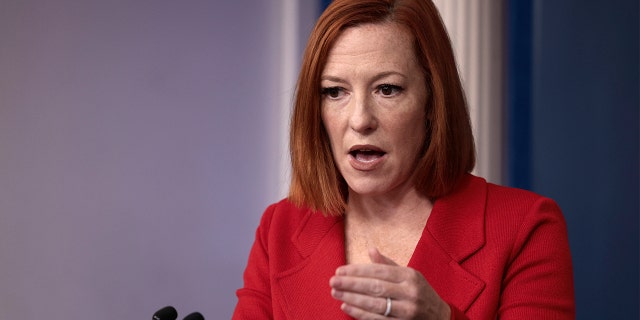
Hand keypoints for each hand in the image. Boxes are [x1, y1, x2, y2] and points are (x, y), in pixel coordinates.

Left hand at [329, 247, 450, 318]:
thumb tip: (371, 250)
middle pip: (375, 287)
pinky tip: (346, 307)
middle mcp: (409, 292)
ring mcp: (407, 311)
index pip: (378, 271)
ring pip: (375, 304)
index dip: (357, 270)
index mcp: (409, 276)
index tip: (340, 270)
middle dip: (351, 284)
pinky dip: (360, 314)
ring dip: (352, 298)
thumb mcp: (409, 274)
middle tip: (333, 281)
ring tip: (336, 293)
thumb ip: (388, 264)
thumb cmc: (420, 292)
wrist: (440, 317)